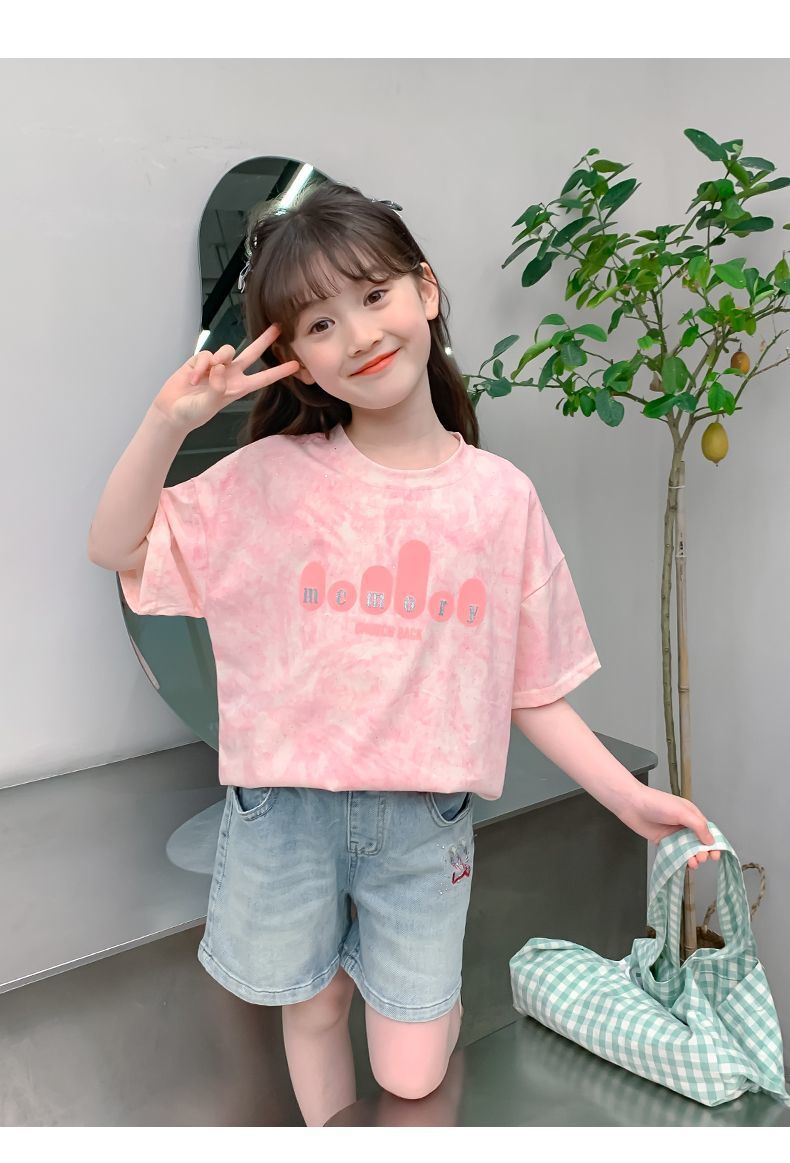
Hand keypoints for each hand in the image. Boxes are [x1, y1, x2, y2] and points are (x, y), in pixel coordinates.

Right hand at [153, 323, 300, 432]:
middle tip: (278, 327)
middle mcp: (231, 375)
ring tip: (202, 380)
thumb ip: (217, 387)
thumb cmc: (193, 413)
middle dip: (264, 340)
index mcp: (239, 388)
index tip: (296, 365)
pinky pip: (206, 355)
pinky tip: (193, 379)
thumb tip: (220, 368)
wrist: (172, 411)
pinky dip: (199, 366)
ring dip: (216, 361)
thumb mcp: (209, 405)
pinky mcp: (201, 361)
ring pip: (227, 350)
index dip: (279, 371)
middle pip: (252, 353)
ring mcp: (216, 367)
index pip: (264, 378)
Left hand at [615, 784, 720, 869]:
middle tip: (702, 858)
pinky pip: (675, 853)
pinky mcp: (663, 841)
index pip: (707, 831)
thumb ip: (698, 826)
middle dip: (703, 852)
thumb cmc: (656, 804)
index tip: (716, 854)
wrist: (632, 805)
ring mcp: (673, 834)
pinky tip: (683, 864)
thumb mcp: (682, 812)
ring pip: (687, 849)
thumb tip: (711, 841)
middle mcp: (683, 824)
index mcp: (691, 814)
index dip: (713, 843)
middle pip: (698, 842)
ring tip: (693, 863)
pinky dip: (680, 860)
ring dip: (692, 857)